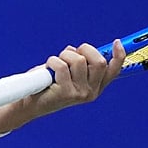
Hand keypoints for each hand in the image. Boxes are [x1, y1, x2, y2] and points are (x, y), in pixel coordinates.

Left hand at [0, 40, 125, 132]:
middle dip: (84, 49)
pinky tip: (47, 70)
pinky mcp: (66, 93)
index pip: (113, 71)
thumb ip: (78, 62)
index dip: (119, 55)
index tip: (116, 42)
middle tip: (70, 52)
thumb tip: (77, 49)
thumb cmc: (48, 86)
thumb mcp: (67, 73)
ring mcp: (80, 94)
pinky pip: (62, 66)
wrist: (29, 105)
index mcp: (95, 87)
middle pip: (99, 61)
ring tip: (55, 64)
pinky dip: (52, 62)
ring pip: (79, 60)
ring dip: (64, 55)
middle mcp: (91, 92)